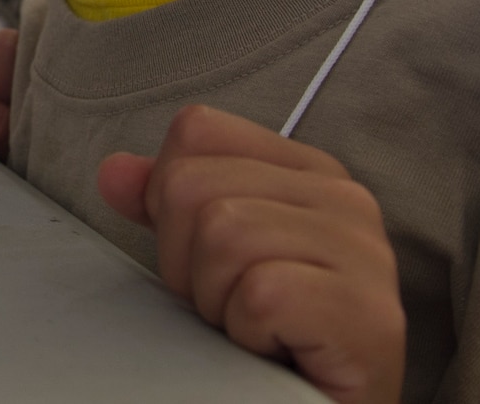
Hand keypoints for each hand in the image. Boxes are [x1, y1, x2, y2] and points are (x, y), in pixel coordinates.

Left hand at [97, 106, 403, 403]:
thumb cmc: (277, 336)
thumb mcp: (213, 257)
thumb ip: (168, 206)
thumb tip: (115, 172)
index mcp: (309, 171)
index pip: (198, 131)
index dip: (170, 199)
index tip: (202, 254)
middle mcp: (344, 199)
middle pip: (193, 184)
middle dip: (186, 261)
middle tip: (229, 303)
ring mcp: (362, 253)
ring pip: (221, 233)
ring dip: (216, 300)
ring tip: (253, 326)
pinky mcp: (364, 312)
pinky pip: (260, 295)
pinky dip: (246, 332)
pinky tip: (274, 348)